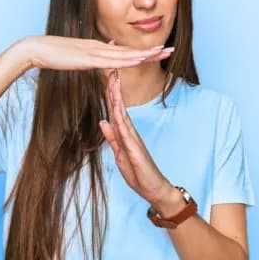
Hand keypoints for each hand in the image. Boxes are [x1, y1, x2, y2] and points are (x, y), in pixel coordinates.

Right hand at [16, 35, 171, 72]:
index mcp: (98, 48)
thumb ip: (92, 55)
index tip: (160, 52)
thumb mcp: (77, 56)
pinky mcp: (88, 58)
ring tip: (162, 53)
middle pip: (131, 51)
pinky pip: (112, 60)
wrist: (37, 49)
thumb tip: (105, 51)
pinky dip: (127, 59)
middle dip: (152, 51)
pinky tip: (139, 59)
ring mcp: (95, 52)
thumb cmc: (54, 54)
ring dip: (145, 54)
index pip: (126, 51)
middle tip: (171, 50)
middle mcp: (100, 47)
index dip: (144, 52)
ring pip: (125, 54)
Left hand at [98, 69, 174, 205]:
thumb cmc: (139, 173)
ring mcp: (134, 141)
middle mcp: (130, 133)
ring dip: (117, 99)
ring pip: (123, 116)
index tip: (107, 78)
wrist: (155, 189)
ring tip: (113, 82)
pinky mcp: (136, 151)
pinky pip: (127, 135)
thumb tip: (103, 121)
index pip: (115, 110)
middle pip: (119, 107)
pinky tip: (116, 111)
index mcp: (125, 134)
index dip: (110, 94)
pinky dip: (121, 121)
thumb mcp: (120, 154)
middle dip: (114, 89)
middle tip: (111, 70)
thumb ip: (112, 138)